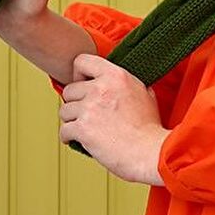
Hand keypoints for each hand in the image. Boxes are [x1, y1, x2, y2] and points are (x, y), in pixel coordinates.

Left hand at [56, 51, 170, 183]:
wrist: (150, 153)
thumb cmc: (150, 130)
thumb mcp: (146, 96)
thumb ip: (129, 85)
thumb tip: (123, 84)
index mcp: (116, 76)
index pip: (82, 61)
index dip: (79, 74)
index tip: (84, 85)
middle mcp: (101, 88)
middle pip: (69, 90)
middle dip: (75, 103)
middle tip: (86, 114)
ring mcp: (90, 108)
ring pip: (64, 111)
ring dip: (72, 121)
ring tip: (85, 129)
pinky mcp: (83, 129)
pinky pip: (64, 130)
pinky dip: (69, 137)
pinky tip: (79, 140)